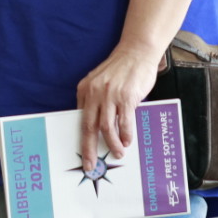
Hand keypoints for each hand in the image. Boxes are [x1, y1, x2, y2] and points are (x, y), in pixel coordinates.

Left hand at [76, 42, 163, 171]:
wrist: (137, 52)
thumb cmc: (121, 70)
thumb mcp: (100, 82)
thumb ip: (97, 101)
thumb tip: (98, 127)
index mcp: (85, 90)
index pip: (80, 119)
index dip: (82, 139)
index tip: (83, 154)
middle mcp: (94, 92)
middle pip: (88, 127)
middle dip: (89, 149)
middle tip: (90, 165)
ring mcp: (109, 95)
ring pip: (106, 127)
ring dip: (112, 144)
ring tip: (117, 153)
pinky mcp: (126, 97)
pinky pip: (124, 122)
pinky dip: (125, 134)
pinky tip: (127, 141)